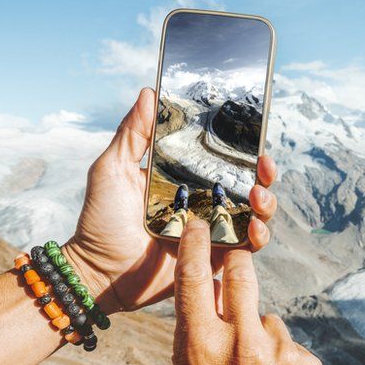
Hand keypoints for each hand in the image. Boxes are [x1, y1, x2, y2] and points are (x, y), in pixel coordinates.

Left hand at [61, 88, 278, 312]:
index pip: (222, 159)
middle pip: (249, 185)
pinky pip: (247, 248)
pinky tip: (253, 228)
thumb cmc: (100, 220)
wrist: (98, 272)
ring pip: (255, 215)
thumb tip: (149, 92)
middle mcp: (204, 203)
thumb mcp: (112, 169)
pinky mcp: (215, 259)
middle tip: (264, 166)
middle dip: (264, 174)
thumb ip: (132, 134)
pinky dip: (257, 237)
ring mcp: (212, 231)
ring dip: (266, 204)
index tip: (255, 137)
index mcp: (184, 179)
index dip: (244, 148)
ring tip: (258, 198)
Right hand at [168, 219, 324, 364]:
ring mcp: (280, 357)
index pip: (196, 278)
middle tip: (237, 267)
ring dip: (262, 337)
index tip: (200, 224)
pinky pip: (293, 349)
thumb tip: (211, 292)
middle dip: (238, 266)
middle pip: (244, 276)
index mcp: (199, 346)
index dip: (196, 244)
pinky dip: (284, 363)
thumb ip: (197, 334)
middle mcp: (242, 344)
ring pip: (270, 320)